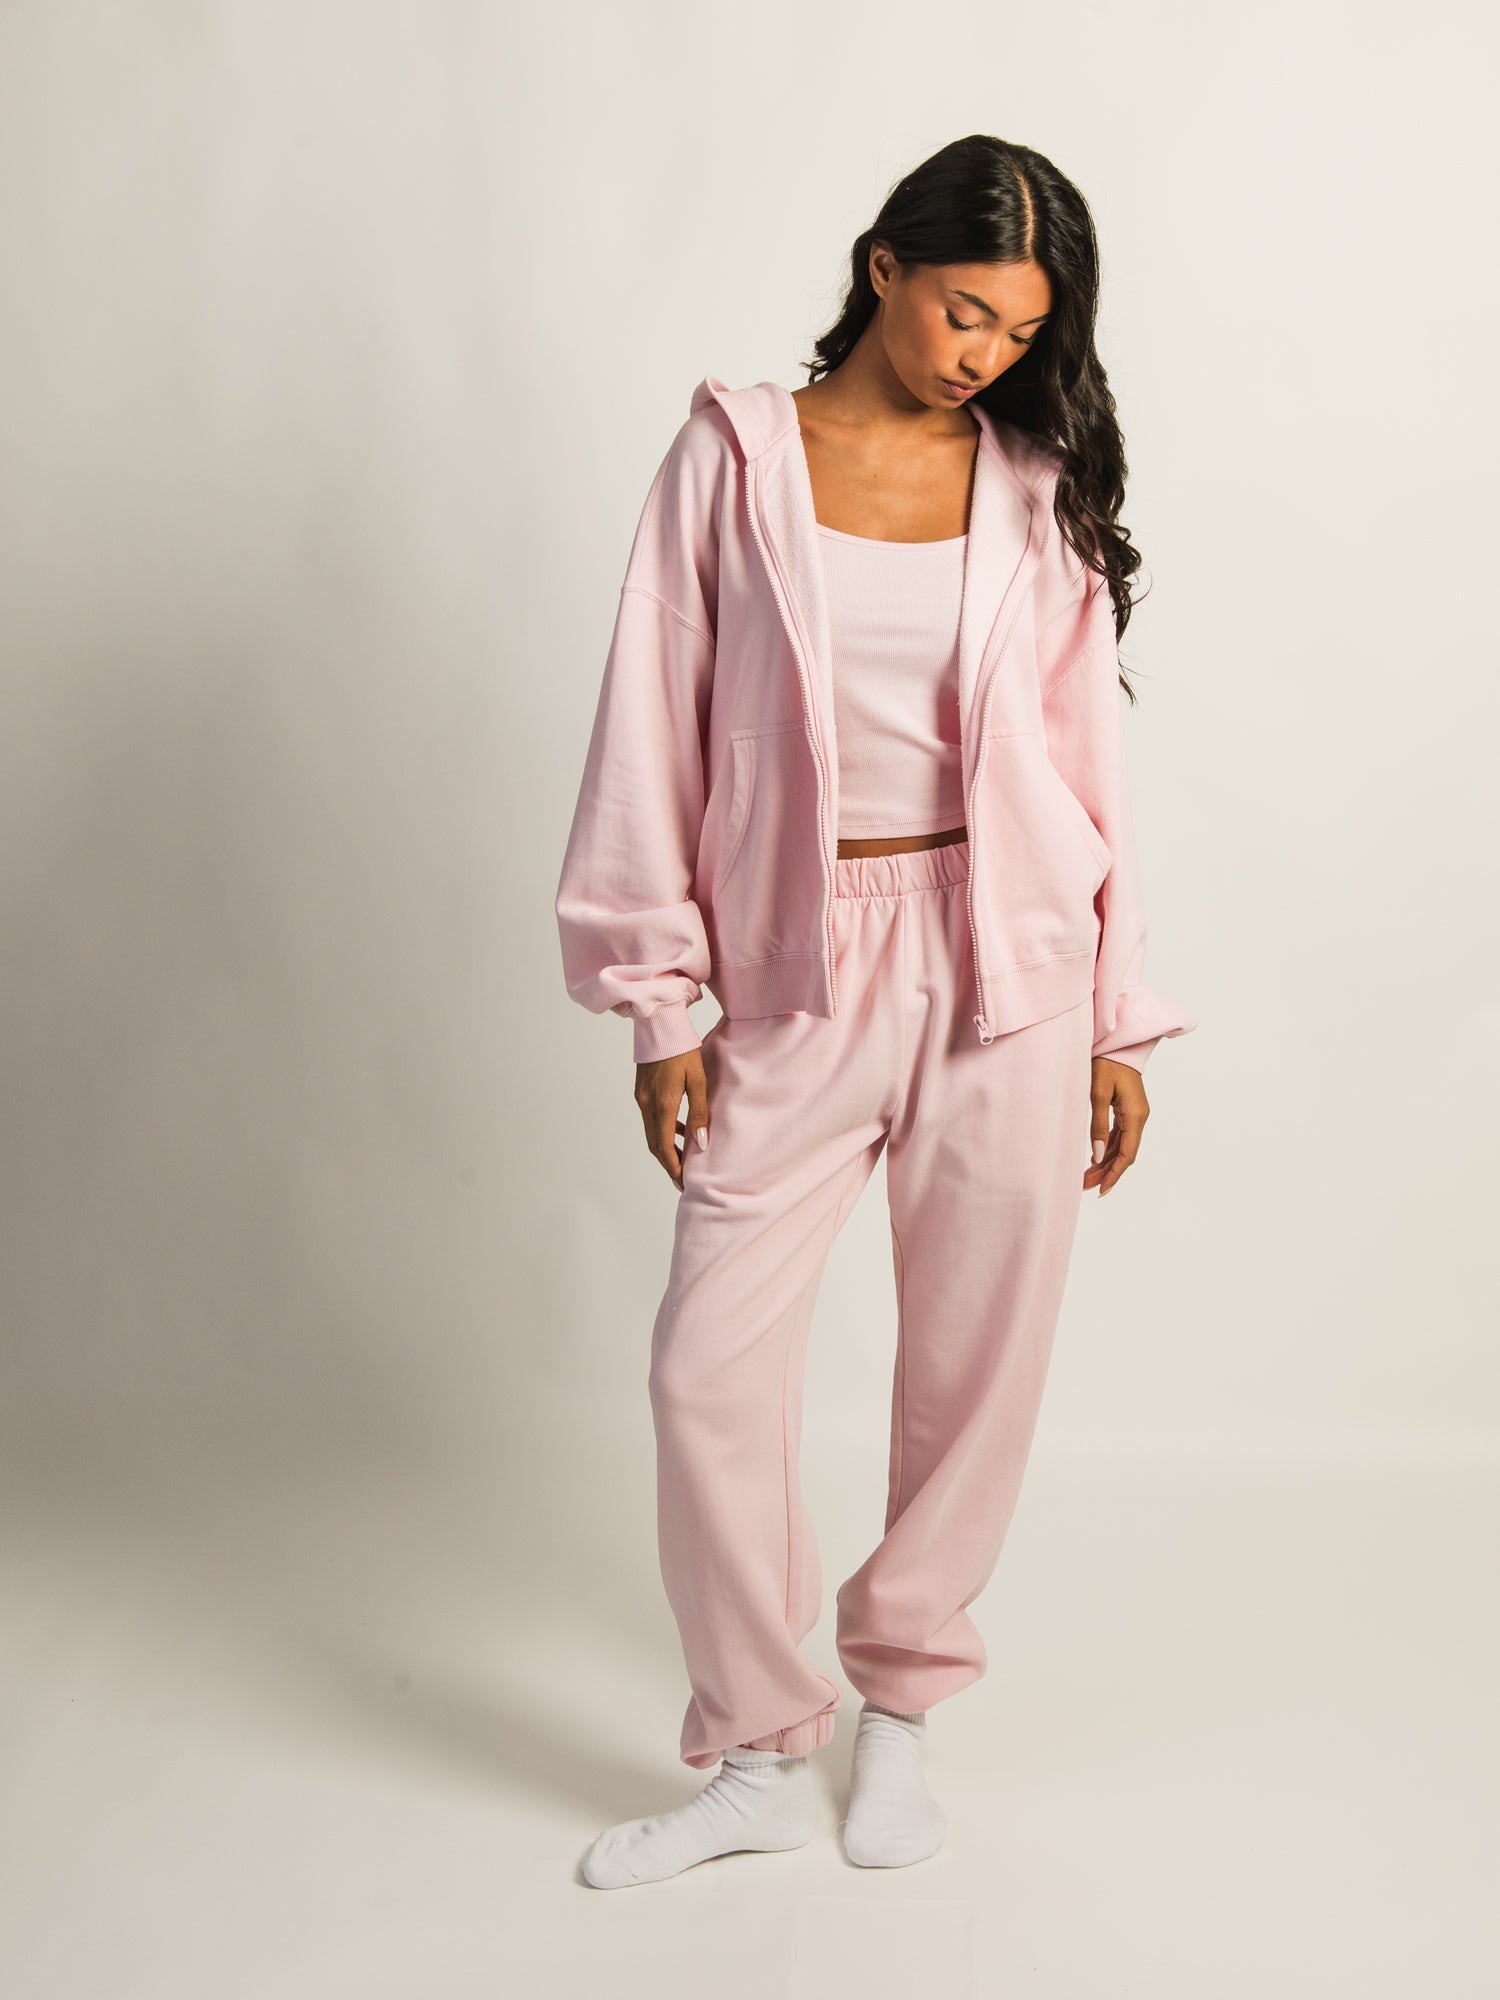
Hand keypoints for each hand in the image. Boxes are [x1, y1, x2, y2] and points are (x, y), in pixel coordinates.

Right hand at [634, 1047, 710, 1189]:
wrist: (659, 1025)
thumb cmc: (682, 1049)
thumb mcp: (698, 1080)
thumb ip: (700, 1113)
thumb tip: (702, 1144)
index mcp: (662, 1104)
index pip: (664, 1147)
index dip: (673, 1168)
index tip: (683, 1182)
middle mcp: (647, 1104)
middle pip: (655, 1144)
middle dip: (669, 1163)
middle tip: (683, 1178)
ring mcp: (641, 1098)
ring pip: (652, 1133)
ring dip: (666, 1148)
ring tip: (684, 1158)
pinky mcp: (641, 1091)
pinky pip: (650, 1119)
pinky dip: (663, 1130)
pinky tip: (680, 1129)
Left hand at [1085, 1057, 1148, 1196]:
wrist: (1117, 1044)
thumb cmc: (1106, 1064)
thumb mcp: (1098, 1093)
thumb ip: (1098, 1125)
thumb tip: (1097, 1155)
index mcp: (1135, 1115)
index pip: (1127, 1153)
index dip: (1115, 1174)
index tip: (1101, 1190)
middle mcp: (1139, 1118)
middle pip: (1124, 1154)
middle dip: (1106, 1172)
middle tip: (1085, 1186)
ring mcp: (1135, 1115)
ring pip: (1121, 1147)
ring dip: (1105, 1163)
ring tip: (1086, 1178)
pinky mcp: (1128, 1112)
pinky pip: (1119, 1137)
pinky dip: (1107, 1150)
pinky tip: (1095, 1160)